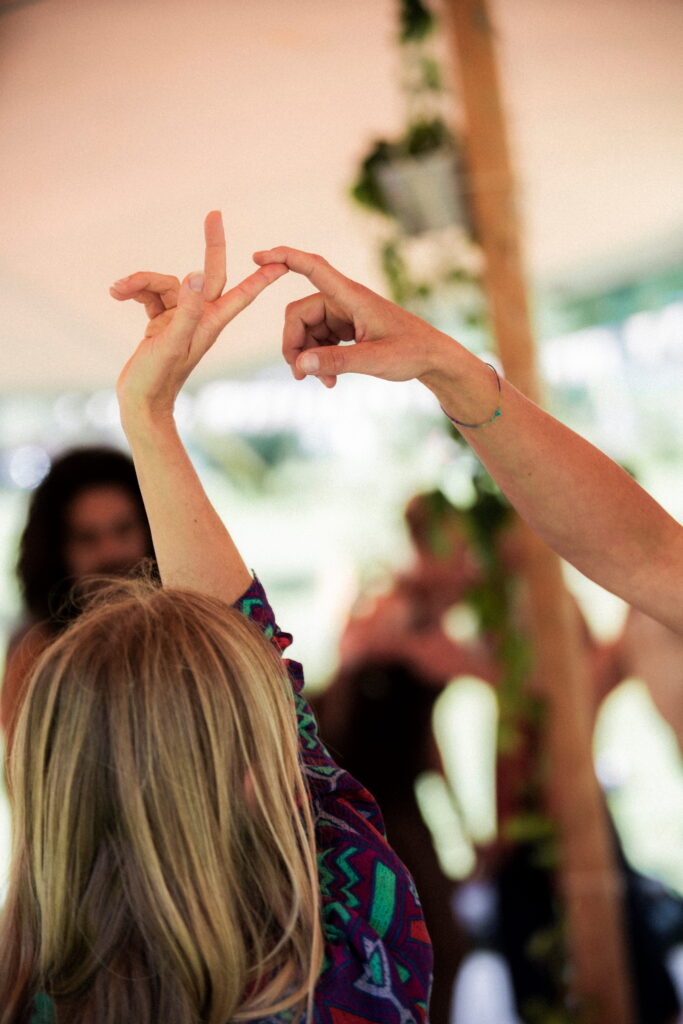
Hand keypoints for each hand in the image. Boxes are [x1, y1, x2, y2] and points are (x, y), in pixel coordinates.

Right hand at [112, 212, 287, 424]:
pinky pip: (151, 295)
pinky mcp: (162, 323)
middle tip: (215, 214)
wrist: (141, 403)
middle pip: (208, 274)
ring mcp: (181, 319)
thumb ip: (184, 310)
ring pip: (168, 283)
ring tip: (118, 290)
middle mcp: (200, 317)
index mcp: (211, 322)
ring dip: (141, 282)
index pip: (243, 293)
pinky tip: (116, 294)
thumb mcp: (171, 342)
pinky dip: (134, 291)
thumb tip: (194, 275)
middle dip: (211, 245)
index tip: (280, 257)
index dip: (262, 276)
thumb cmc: (158, 378)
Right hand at [252, 246, 452, 387]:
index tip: (258, 258)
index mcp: (352, 297)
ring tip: (324, 382)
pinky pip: (320, 341)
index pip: (313, 268)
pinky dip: (319, 360)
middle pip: (299, 314)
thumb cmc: (411, 352)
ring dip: (308, 357)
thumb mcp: (375, 360)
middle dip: (294, 344)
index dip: (284, 258)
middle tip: (300, 376)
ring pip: (307, 331)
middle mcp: (344, 301)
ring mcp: (344, 315)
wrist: (433, 359)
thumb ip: (337, 361)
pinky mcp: (347, 329)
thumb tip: (299, 365)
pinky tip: (330, 379)